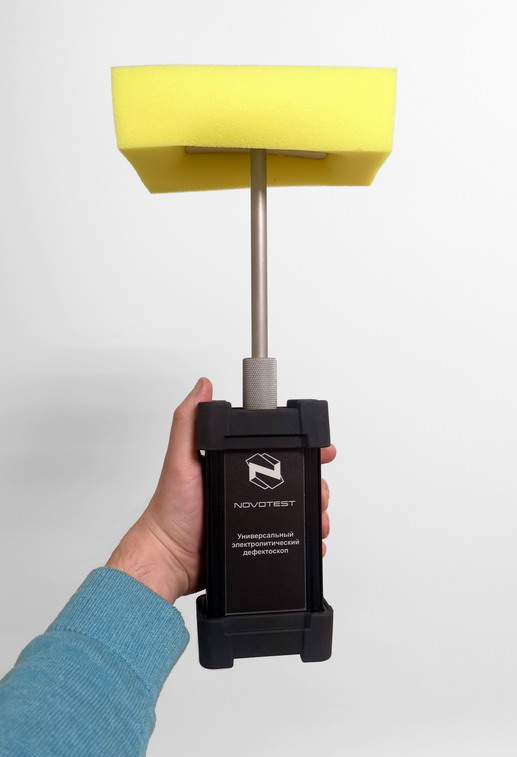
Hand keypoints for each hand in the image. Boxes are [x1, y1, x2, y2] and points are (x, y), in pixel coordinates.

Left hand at [107, 378, 335, 603]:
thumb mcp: (180, 459)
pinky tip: (311, 538)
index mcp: (236, 464)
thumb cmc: (172, 510)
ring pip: (298, 508)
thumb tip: (202, 386)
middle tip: (318, 491)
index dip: (304, 447)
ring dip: (314, 511)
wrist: (171, 559)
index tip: (322, 450)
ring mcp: (256, 513)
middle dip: (314, 483)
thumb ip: (189, 422)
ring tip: (317, 518)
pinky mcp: (259, 538)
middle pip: (296, 478)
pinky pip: (291, 536)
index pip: (278, 449)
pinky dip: (306, 537)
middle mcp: (249, 486)